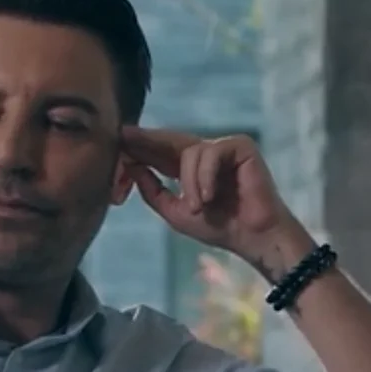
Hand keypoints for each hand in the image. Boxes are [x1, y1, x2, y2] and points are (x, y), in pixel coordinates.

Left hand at [120, 127, 299, 261]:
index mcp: (189, 169)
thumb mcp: (176, 212)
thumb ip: (153, 190)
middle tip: (125, 134)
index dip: (139, 147)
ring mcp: (223, 148)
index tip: (117, 140)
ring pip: (190, 152)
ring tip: (198, 207)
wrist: (253, 237)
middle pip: (170, 141)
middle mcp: (205, 155)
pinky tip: (210, 197)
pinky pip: (211, 154)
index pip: (160, 153)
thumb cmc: (219, 227)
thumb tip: (131, 166)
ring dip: (190, 183)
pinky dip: (206, 177)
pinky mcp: (241, 146)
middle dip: (147, 140)